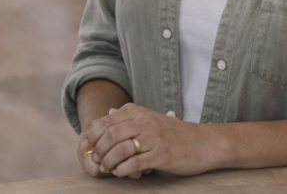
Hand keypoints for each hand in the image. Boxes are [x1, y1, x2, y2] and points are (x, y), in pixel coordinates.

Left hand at [80, 103, 215, 177]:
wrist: (203, 143)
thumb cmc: (175, 134)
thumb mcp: (151, 119)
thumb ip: (129, 116)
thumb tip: (110, 112)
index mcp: (138, 112)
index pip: (107, 121)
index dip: (91, 134)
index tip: (83, 147)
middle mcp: (144, 121)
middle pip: (110, 134)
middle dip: (98, 150)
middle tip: (95, 161)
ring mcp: (153, 138)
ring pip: (120, 149)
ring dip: (109, 162)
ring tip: (107, 169)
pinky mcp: (161, 155)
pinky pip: (135, 163)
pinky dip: (124, 170)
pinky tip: (122, 173)